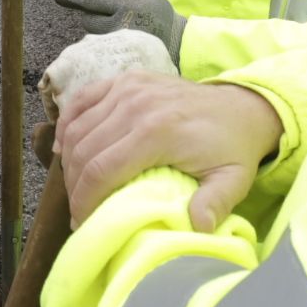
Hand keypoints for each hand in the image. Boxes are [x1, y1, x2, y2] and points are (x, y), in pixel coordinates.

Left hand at [53, 0, 184, 58]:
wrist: (177, 43)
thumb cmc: (158, 13)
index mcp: (127, 6)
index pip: (93, 0)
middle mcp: (119, 25)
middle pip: (87, 17)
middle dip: (89, 12)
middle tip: (105, 11)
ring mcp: (116, 43)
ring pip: (91, 31)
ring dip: (96, 24)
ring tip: (116, 23)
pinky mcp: (115, 55)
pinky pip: (98, 42)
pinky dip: (102, 36)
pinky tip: (116, 35)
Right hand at [54, 72, 280, 229]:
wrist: (241, 107)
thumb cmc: (232, 149)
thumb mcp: (233, 180)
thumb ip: (215, 203)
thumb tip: (198, 226)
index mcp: (157, 131)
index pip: (101, 170)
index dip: (84, 200)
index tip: (83, 223)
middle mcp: (136, 105)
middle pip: (83, 150)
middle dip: (74, 186)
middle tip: (78, 210)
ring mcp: (127, 88)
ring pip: (78, 127)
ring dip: (68, 160)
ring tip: (75, 186)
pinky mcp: (124, 80)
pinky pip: (81, 100)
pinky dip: (67, 124)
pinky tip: (65, 148)